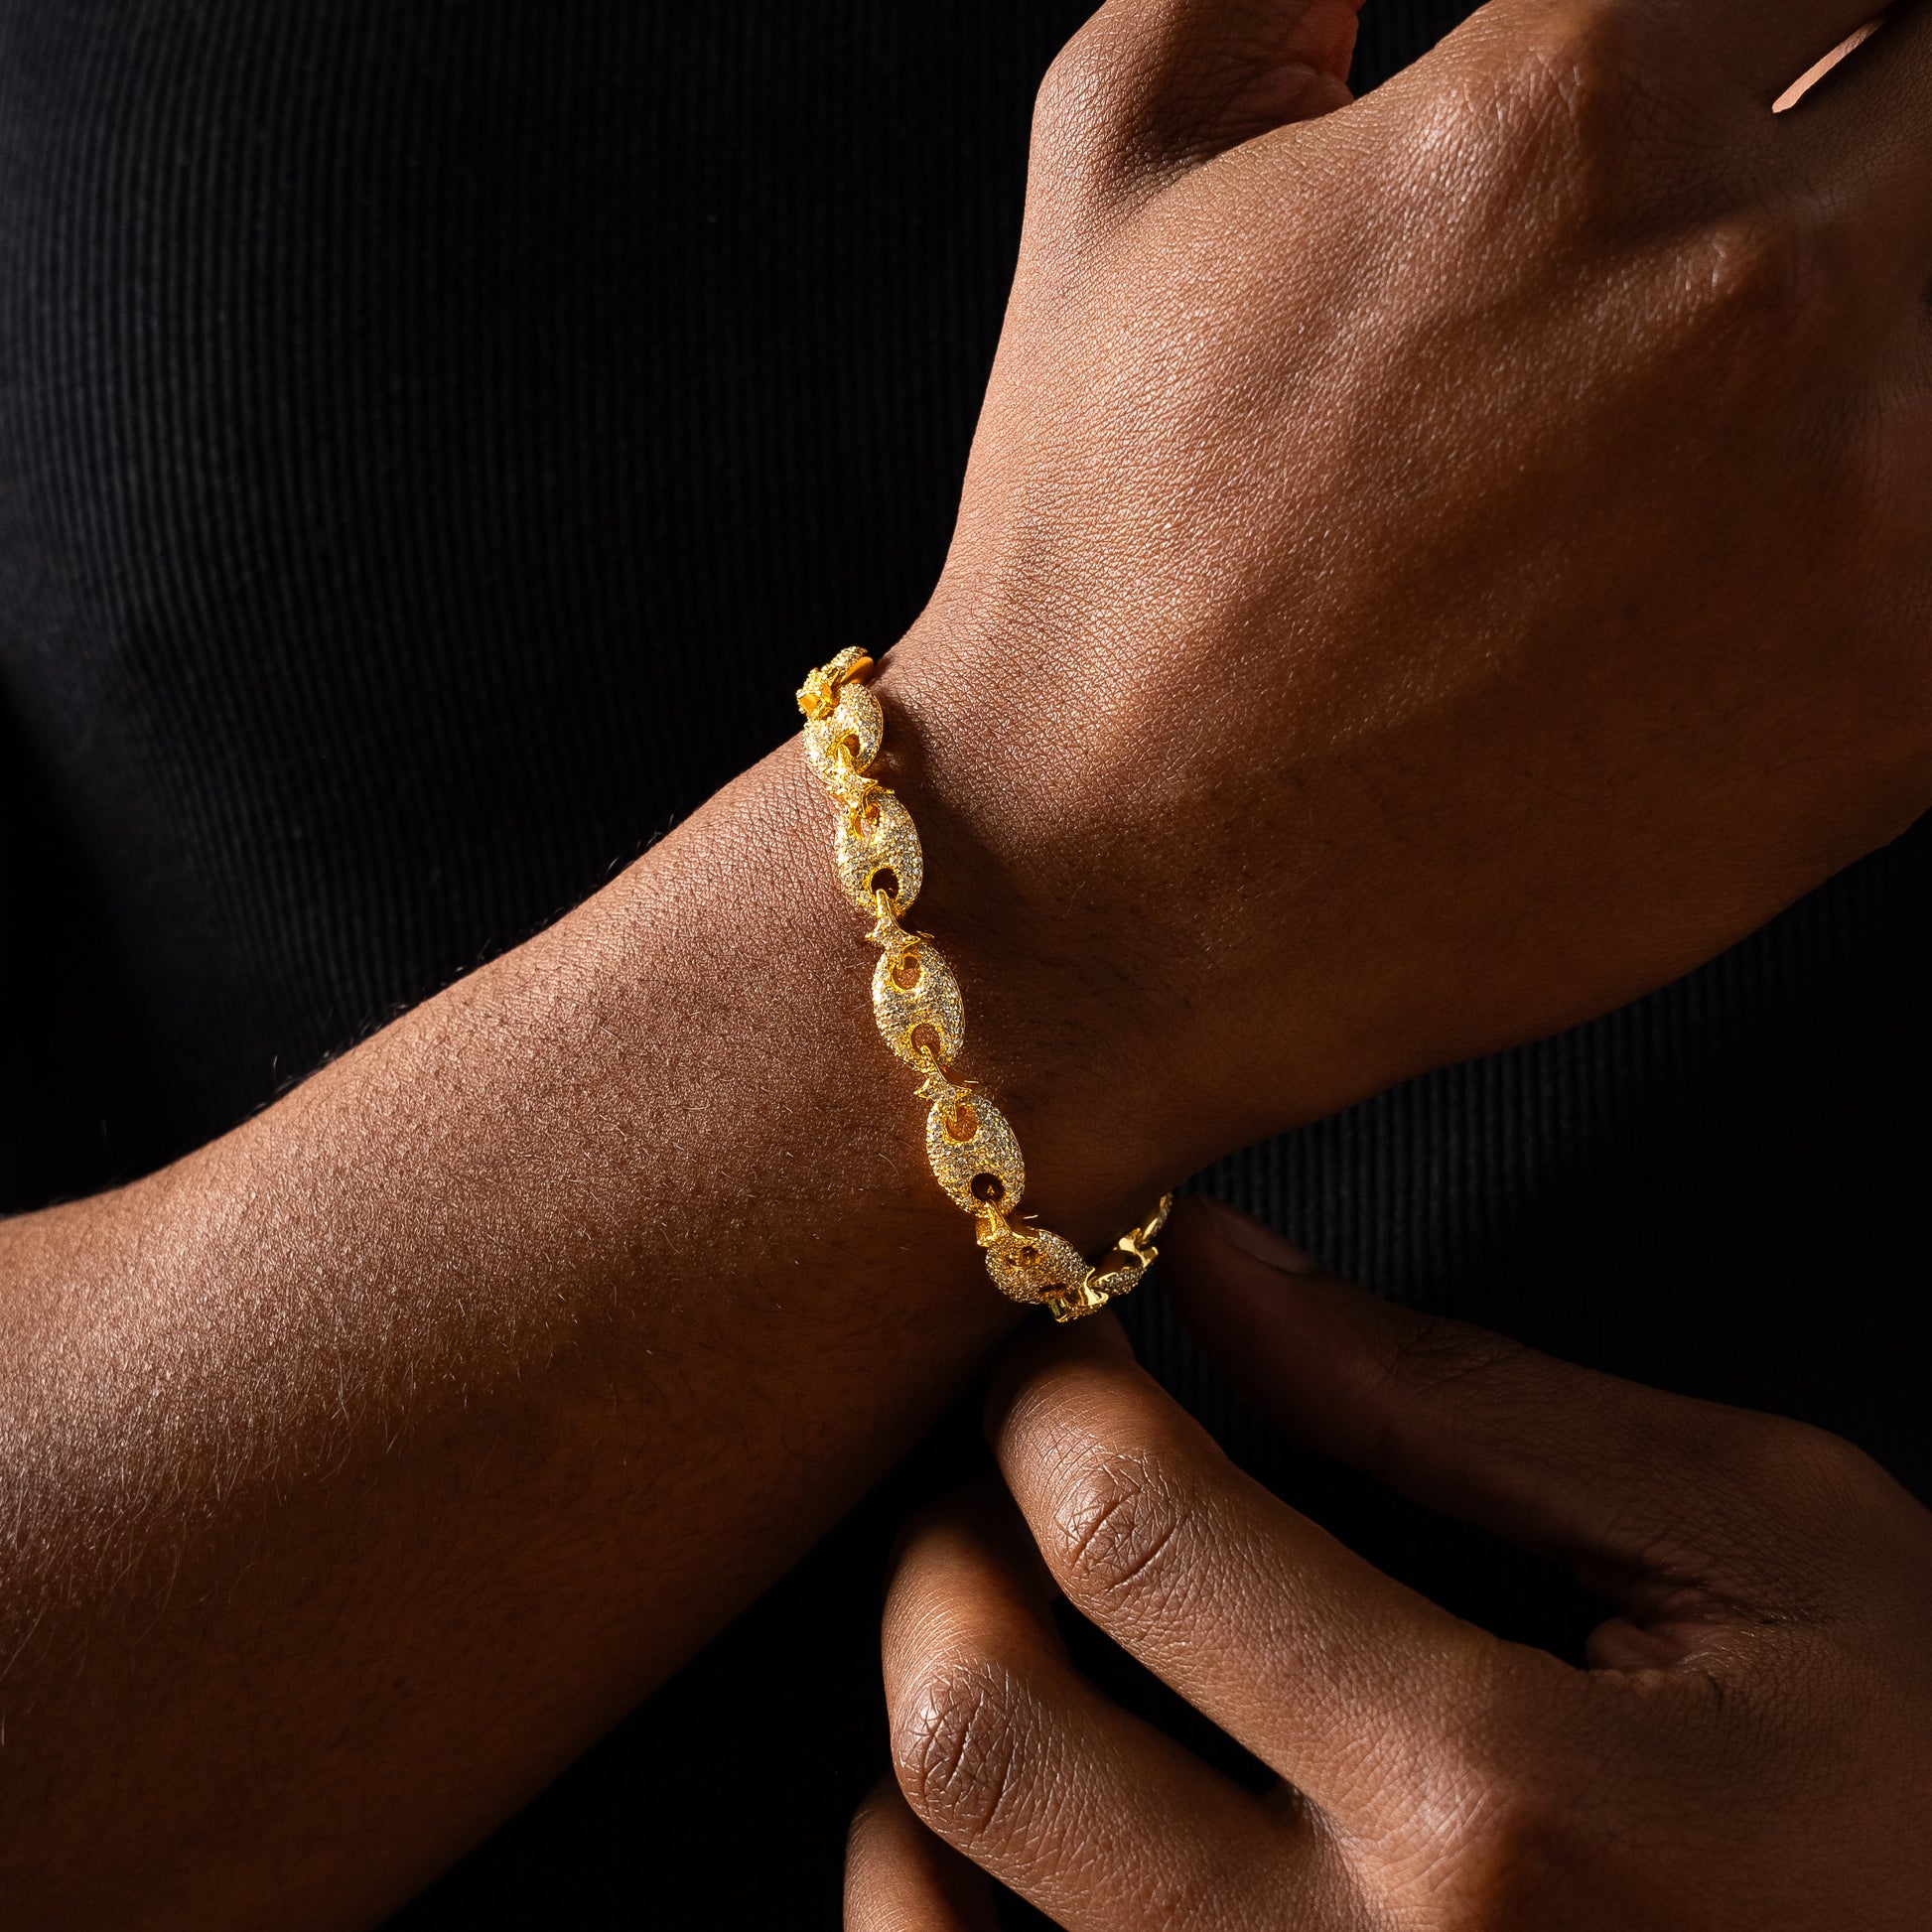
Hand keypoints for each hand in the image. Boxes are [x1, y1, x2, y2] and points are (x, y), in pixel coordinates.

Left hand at [850, 1198, 1931, 1928]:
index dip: (1055, 1391)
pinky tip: (1043, 1811)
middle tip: (1021, 1467)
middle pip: (978, 1732)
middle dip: (948, 1544)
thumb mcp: (1757, 1544)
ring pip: (922, 1916)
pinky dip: (943, 1904)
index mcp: (1499, 1801)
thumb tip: (1211, 1263)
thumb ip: (1449, 1402)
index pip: (1130, 1533)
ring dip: (927, 1732)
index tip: (1073, 1337)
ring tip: (1028, 1630)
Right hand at [880, 0, 1931, 1182]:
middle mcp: (1750, 283)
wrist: (1112, 896)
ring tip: (1766, 386)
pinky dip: (1913, 492)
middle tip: (1789, 203)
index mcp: (1557, 112)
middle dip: (1881, 115)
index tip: (1778, 60)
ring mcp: (1859, 505)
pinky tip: (1785, 527)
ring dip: (1908, 301)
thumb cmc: (1092, 562)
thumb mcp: (1105, 186)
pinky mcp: (1895, 706)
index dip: (1797, 12)